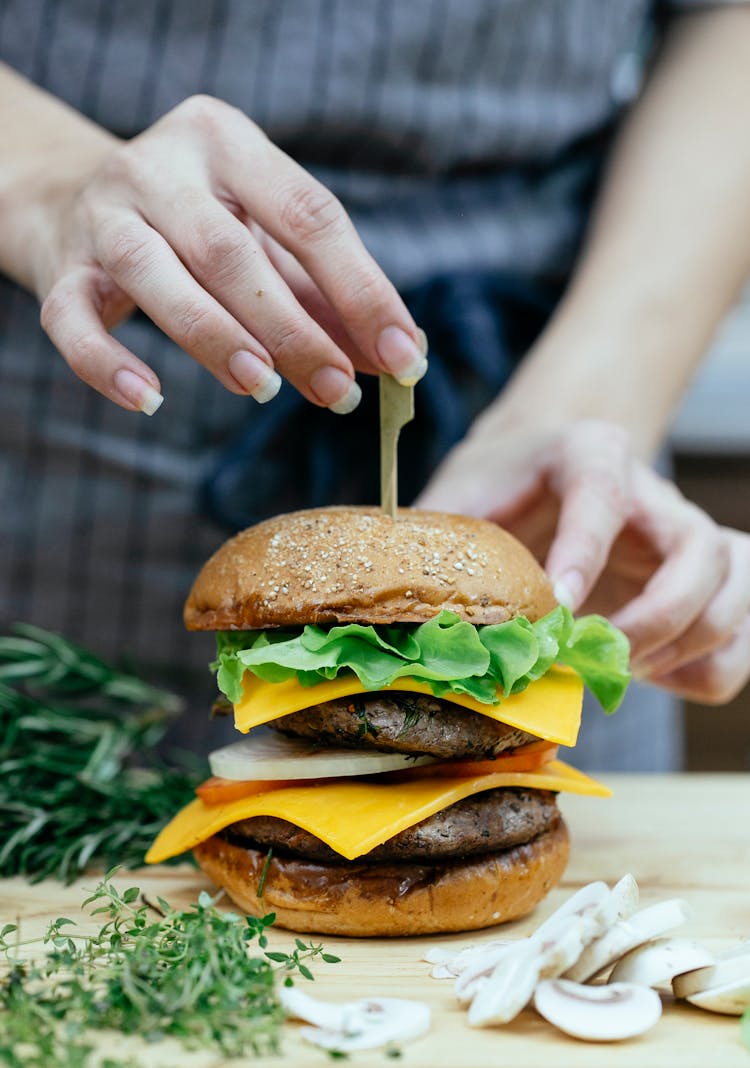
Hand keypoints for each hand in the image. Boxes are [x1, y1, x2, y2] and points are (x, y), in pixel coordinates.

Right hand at [34, 95, 426, 413]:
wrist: (75, 201)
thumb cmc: (200, 226)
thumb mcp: (268, 240)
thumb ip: (329, 297)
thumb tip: (400, 361)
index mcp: (228, 142)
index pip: (308, 215)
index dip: (362, 290)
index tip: (405, 357)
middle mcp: (160, 167)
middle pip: (230, 250)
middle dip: (292, 328)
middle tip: (337, 390)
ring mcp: (102, 215)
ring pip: (154, 276)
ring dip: (215, 338)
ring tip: (263, 388)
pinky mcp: (59, 268)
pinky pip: (71, 319)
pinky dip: (108, 364)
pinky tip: (149, 400)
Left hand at [417, 419, 749, 703]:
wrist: (535, 474)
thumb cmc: (493, 487)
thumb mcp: (458, 497)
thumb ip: (438, 538)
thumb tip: (390, 598)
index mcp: (589, 454)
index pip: (604, 496)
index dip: (585, 554)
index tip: (558, 611)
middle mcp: (652, 491)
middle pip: (699, 549)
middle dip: (657, 618)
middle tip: (599, 659)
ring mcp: (685, 533)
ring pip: (735, 587)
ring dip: (687, 645)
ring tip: (620, 671)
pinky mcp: (700, 578)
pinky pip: (740, 630)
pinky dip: (707, 666)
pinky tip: (648, 675)